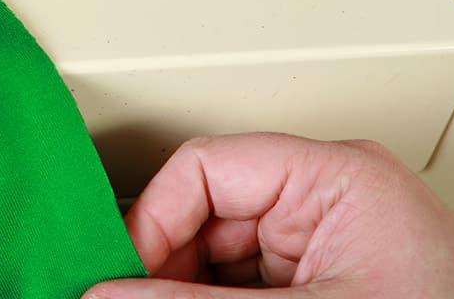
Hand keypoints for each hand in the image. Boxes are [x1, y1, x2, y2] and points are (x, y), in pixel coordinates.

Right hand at [82, 132, 453, 296]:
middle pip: (210, 214)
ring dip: (193, 292)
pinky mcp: (339, 283)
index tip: (118, 276)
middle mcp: (331, 198)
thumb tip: (114, 292)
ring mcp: (335, 246)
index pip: (206, 167)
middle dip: (169, 266)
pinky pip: (256, 285)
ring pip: (226, 258)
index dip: (151, 220)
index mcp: (332, 174)